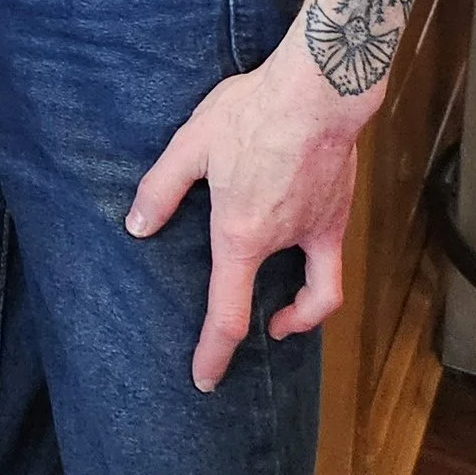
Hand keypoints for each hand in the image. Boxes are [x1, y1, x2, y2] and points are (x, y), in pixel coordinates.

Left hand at [126, 34, 370, 387]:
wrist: (317, 93)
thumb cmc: (251, 114)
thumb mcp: (190, 143)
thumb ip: (162, 188)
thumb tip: (137, 226)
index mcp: (240, 235)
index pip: (227, 316)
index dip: (214, 355)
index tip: (205, 381)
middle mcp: (281, 244)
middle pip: (271, 305)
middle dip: (258, 329)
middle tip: (239, 332)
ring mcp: (316, 234)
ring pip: (316, 295)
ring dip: (299, 314)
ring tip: (283, 314)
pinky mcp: (338, 217)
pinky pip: (332, 266)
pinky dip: (320, 278)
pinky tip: (304, 256)